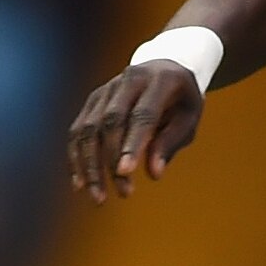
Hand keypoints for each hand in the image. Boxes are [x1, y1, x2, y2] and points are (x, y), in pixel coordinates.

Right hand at [67, 60, 204, 202]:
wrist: (163, 68)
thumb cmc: (181, 100)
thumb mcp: (188, 118)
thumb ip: (170, 142)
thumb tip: (153, 174)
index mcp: (159, 80)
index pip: (142, 115)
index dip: (132, 144)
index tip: (125, 173)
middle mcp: (128, 80)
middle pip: (110, 121)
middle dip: (111, 159)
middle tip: (123, 193)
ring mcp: (106, 89)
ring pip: (88, 128)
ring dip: (90, 165)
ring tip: (98, 197)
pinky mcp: (92, 101)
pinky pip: (78, 131)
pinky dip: (77, 158)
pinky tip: (80, 184)